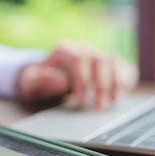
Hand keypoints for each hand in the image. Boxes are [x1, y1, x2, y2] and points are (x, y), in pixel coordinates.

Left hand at [16, 42, 134, 108]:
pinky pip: (121, 67)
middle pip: (98, 60)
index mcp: (64, 50)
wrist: (44, 80)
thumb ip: (40, 81)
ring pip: (112, 61)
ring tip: (114, 101)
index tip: (80, 100)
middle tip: (99, 106)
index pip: (78, 60)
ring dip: (116, 82)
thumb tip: (61, 81)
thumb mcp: (30, 83)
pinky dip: (124, 80)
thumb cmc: (37, 82)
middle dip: (100, 84)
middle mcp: (82, 49)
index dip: (81, 80)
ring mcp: (96, 55)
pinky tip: (120, 95)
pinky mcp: (108, 65)